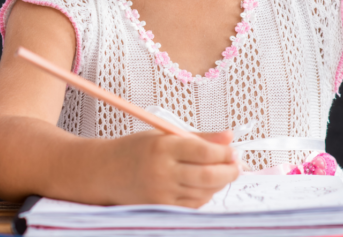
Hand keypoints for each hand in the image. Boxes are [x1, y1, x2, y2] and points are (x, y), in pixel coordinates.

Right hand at [102, 129, 238, 206]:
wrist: (104, 173)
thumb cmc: (135, 150)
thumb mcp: (163, 136)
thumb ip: (198, 138)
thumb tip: (229, 137)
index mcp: (162, 147)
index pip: (204, 151)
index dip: (224, 152)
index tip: (233, 150)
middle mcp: (162, 172)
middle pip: (208, 176)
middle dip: (229, 171)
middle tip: (238, 164)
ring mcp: (162, 193)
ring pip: (204, 192)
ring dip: (219, 183)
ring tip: (222, 172)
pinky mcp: (161, 208)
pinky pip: (193, 204)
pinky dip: (205, 195)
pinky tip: (204, 185)